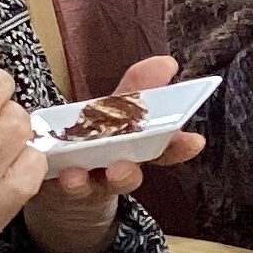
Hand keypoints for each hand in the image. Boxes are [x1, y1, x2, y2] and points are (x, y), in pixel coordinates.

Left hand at [19, 56, 198, 252]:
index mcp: (134, 150)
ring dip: (82, 182)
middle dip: (128, 172)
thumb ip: (136, 89)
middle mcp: (115, 171)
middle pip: (128, 175)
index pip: (162, 150)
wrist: (59, 179)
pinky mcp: (61, 190)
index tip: (195, 141)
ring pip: (91, 187)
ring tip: (77, 176)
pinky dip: (59, 180)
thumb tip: (168, 62)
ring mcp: (89, 184)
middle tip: (124, 167)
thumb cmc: (94, 139)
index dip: (178, 147)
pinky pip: (60, 189)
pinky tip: (57, 172)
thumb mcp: (112, 110)